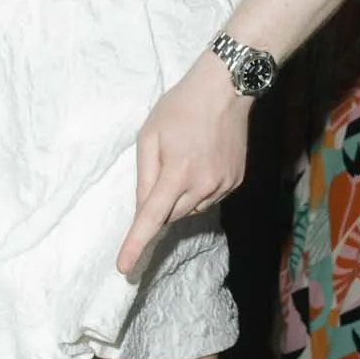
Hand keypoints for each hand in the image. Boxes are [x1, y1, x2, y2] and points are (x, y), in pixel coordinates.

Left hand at [118, 51, 250, 274]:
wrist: (225, 90)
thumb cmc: (180, 108)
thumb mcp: (149, 136)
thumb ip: (144, 176)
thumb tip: (142, 210)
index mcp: (177, 172)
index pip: (152, 217)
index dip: (136, 243)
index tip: (124, 268)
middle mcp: (203, 184)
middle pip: (170, 215)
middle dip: (160, 201)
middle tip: (164, 166)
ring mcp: (223, 185)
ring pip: (190, 209)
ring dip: (180, 196)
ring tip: (186, 158)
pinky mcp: (236, 182)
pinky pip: (208, 199)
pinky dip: (199, 189)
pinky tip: (201, 161)